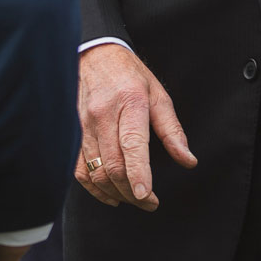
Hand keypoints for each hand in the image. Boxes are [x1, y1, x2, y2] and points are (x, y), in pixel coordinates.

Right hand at [74, 44, 194, 210]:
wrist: (94, 57)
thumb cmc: (131, 77)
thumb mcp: (158, 96)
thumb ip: (172, 131)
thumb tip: (188, 160)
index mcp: (130, 102)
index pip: (132, 144)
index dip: (138, 173)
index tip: (145, 196)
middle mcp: (103, 115)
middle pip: (114, 164)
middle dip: (132, 192)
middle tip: (149, 203)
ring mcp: (84, 125)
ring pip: (96, 171)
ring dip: (116, 193)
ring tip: (134, 199)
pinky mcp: (73, 134)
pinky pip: (79, 170)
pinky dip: (94, 189)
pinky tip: (110, 196)